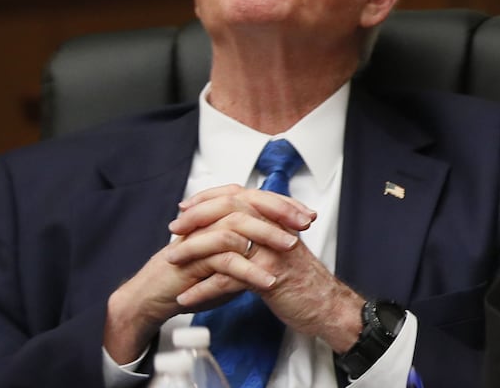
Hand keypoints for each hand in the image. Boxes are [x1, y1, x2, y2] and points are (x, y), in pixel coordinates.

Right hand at [103, 183, 314, 363]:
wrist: (157, 295)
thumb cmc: (194, 276)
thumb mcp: (229, 259)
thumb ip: (250, 247)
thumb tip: (282, 240)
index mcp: (219, 215)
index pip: (254, 198)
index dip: (281, 204)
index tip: (307, 215)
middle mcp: (209, 219)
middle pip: (247, 203)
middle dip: (279, 211)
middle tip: (305, 223)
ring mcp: (200, 236)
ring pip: (237, 226)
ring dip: (267, 236)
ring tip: (292, 247)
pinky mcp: (193, 258)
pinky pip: (224, 259)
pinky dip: (248, 270)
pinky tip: (267, 280)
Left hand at [170, 185, 362, 352]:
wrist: (327, 305)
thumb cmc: (301, 277)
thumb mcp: (281, 242)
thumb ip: (260, 228)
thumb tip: (230, 219)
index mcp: (274, 216)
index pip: (236, 194)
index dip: (208, 197)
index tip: (186, 206)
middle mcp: (273, 226)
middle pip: (228, 210)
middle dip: (196, 218)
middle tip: (174, 228)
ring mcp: (272, 249)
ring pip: (224, 241)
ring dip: (192, 251)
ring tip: (171, 260)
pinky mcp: (269, 276)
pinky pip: (229, 279)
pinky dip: (204, 288)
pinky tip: (187, 296)